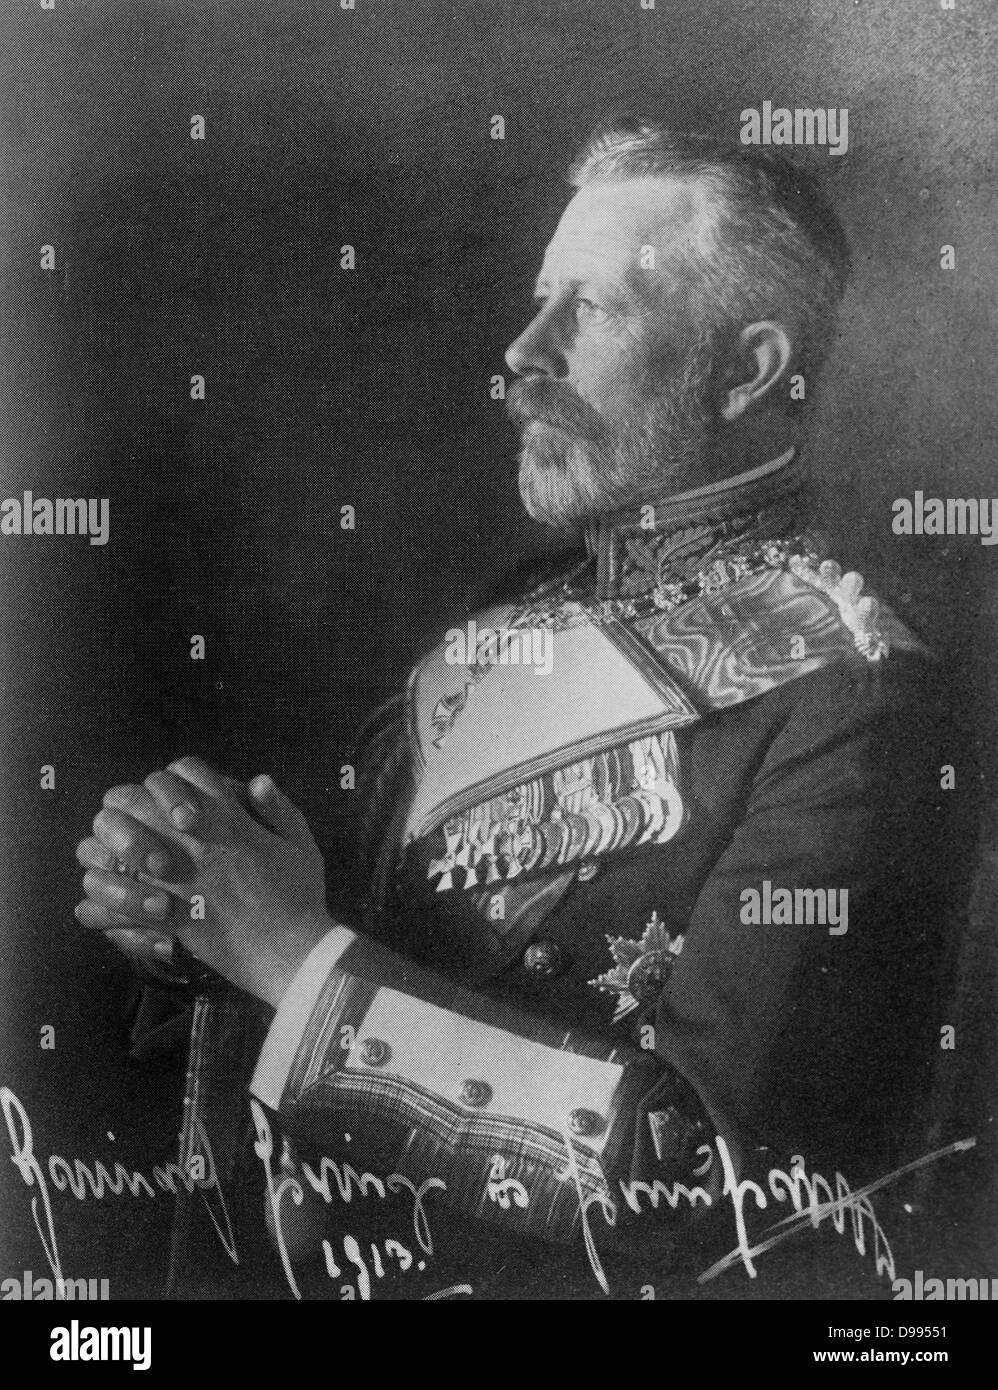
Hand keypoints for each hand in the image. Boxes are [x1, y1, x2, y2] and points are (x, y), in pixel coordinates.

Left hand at [76, 757, 335, 1007]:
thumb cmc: (301, 898)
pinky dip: (100, 908)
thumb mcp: (300, 844)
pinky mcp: (169, 918)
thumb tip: (258, 780)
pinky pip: (117, 907)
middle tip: (129, 825)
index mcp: (226, 819)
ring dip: (105, 856)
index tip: (172, 800)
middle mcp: (195, 842)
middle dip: (125, 808)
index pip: (183, 772)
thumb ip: (279, 808)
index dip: (171, 780)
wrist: (293, 950)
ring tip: (108, 866)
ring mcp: (178, 880)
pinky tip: (95, 910)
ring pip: (114, 850)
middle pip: (134, 800)